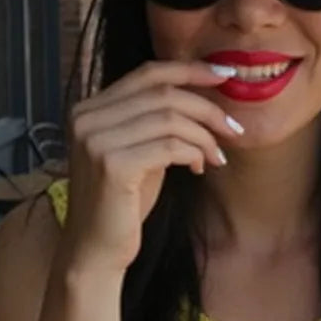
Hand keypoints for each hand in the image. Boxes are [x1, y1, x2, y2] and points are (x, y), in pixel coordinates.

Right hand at [60, 60, 240, 272]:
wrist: (97, 250)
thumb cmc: (123, 202)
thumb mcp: (138, 151)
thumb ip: (155, 121)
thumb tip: (206, 96)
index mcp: (89, 109)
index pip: (146, 73)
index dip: (188, 70)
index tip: (224, 76)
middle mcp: (86, 119)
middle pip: (163, 93)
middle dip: (207, 108)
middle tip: (234, 127)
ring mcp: (96, 141)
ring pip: (170, 119)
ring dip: (204, 136)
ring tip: (216, 156)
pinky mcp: (112, 165)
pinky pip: (170, 146)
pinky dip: (194, 153)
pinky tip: (200, 168)